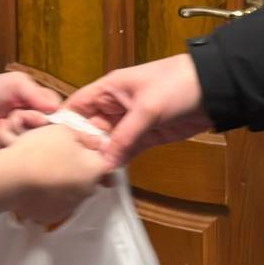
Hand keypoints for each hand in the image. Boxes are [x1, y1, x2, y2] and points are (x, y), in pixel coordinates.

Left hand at [0, 71, 60, 150]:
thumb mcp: (16, 83)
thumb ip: (36, 93)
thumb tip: (56, 108)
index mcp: (41, 107)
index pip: (59, 113)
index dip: (52, 114)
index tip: (42, 111)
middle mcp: (36, 125)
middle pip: (50, 131)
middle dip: (34, 121)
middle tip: (16, 114)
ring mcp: (24, 139)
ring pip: (34, 142)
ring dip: (18, 129)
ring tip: (3, 120)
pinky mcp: (11, 151)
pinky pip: (17, 152)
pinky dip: (6, 139)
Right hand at [0, 116, 109, 224]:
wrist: (13, 177)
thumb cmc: (41, 149)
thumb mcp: (66, 131)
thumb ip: (87, 138)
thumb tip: (102, 144)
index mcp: (95, 170)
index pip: (106, 164)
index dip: (95, 156)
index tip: (83, 150)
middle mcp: (88, 192)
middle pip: (89, 179)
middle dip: (80, 170)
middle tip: (59, 158)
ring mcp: (71, 207)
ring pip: (73, 193)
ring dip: (65, 184)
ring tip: (45, 172)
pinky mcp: (52, 217)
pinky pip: (57, 205)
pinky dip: (51, 197)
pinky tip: (38, 187)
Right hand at [64, 55, 208, 169]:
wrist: (214, 89)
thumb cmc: (177, 86)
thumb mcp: (147, 109)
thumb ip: (124, 136)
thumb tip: (104, 161)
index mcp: (110, 89)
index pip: (78, 105)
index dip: (64, 122)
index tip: (49, 144)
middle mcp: (116, 106)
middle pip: (90, 127)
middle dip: (82, 147)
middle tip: (70, 171)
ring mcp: (131, 123)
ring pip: (108, 142)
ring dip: (100, 158)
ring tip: (87, 178)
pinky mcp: (147, 136)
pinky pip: (126, 150)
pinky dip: (119, 162)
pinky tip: (108, 176)